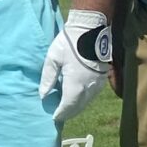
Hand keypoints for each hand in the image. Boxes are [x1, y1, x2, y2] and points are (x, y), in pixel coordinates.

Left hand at [39, 11, 111, 128]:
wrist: (91, 29)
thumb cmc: (69, 43)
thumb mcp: (53, 59)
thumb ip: (48, 79)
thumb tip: (43, 94)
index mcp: (75, 86)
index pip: (67, 107)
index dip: (60, 114)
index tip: (54, 117)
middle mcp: (88, 88)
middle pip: (78, 107)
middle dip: (68, 112)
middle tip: (59, 114)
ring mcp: (98, 84)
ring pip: (87, 102)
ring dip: (77, 106)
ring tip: (66, 105)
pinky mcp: (103, 78)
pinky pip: (92, 94)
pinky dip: (84, 98)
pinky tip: (77, 94)